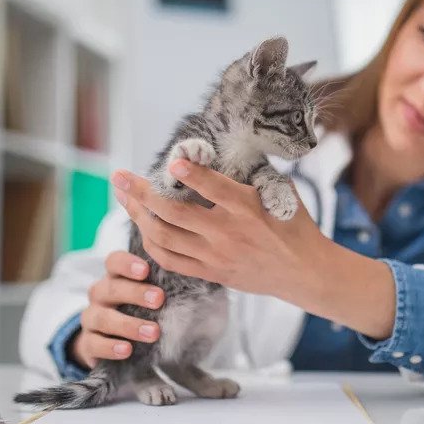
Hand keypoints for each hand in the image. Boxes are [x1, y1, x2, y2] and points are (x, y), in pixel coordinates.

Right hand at [69, 251, 163, 368]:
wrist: (109, 344)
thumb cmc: (137, 311)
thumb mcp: (147, 298)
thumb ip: (162, 288)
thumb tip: (195, 282)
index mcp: (115, 278)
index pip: (114, 262)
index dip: (127, 264)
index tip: (146, 270)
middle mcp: (100, 295)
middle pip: (111, 288)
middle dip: (135, 293)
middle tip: (159, 300)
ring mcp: (91, 318)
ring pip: (103, 318)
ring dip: (129, 325)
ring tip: (153, 333)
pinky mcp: (88, 343)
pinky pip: (93, 343)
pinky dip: (110, 347)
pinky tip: (127, 350)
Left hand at [111, 160, 324, 300]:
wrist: (304, 272)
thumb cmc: (294, 224)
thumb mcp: (280, 191)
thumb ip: (251, 173)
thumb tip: (220, 150)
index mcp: (248, 208)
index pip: (214, 188)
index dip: (192, 174)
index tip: (172, 160)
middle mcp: (228, 233)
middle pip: (175, 213)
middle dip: (142, 193)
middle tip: (119, 176)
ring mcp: (216, 256)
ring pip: (165, 237)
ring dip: (138, 215)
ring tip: (123, 197)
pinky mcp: (211, 273)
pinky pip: (170, 260)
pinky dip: (151, 243)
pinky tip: (141, 226)